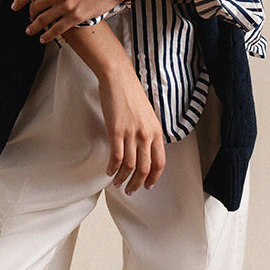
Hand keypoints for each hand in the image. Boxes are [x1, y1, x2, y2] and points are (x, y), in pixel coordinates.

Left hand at [13, 0, 122, 43]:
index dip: (20, 0)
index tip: (15, 6)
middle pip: (35, 7)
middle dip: (29, 14)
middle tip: (29, 17)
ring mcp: (66, 7)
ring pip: (43, 21)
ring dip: (33, 27)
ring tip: (30, 30)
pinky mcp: (75, 17)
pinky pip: (56, 30)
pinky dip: (47, 35)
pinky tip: (43, 38)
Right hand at [97, 65, 165, 193]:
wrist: (119, 79)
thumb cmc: (132, 93)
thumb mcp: (147, 115)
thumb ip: (149, 132)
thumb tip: (145, 149)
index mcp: (156, 131)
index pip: (160, 162)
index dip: (153, 178)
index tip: (148, 185)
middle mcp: (146, 135)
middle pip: (144, 169)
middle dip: (137, 184)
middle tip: (131, 190)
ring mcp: (131, 134)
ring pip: (130, 167)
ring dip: (123, 179)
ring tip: (117, 183)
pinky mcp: (116, 132)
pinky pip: (116, 157)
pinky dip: (113, 168)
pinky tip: (109, 171)